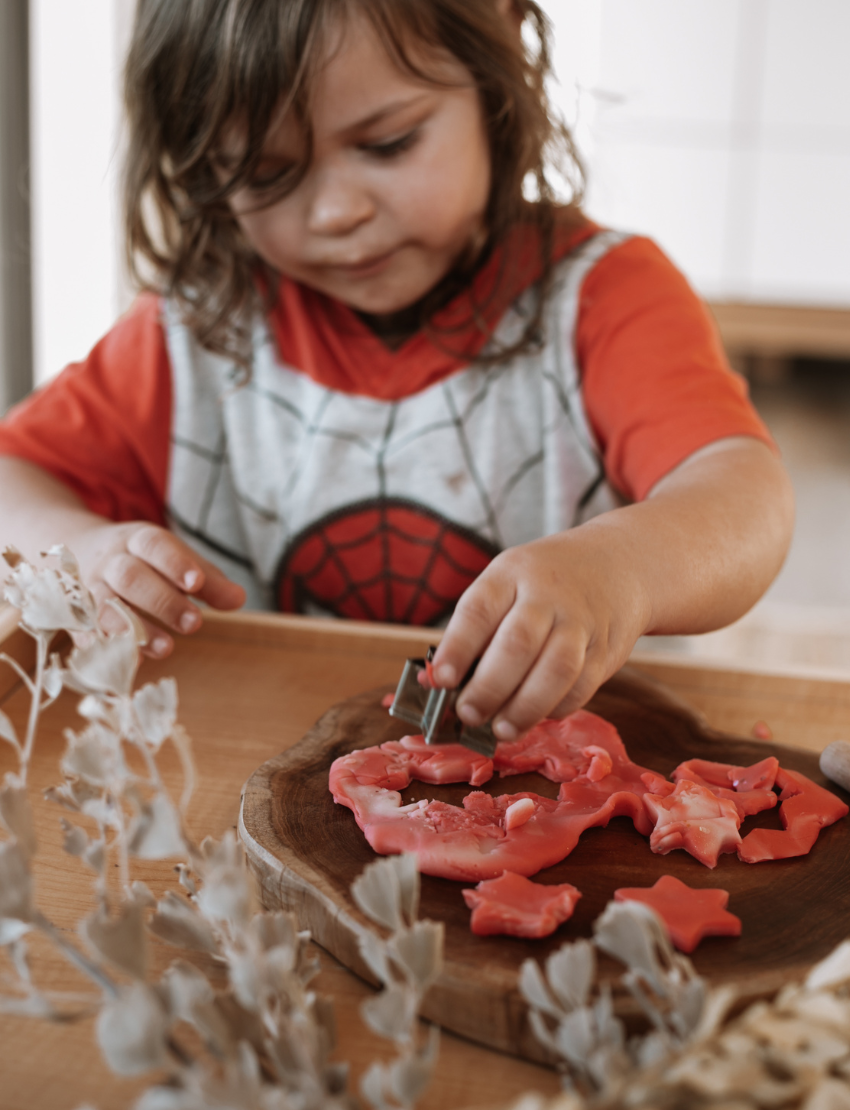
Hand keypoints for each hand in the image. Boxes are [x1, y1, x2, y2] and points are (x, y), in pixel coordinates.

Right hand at [73, 520, 245, 656]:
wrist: (75, 548)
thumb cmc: (144, 561)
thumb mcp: (175, 561)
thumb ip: (207, 581)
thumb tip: (238, 600)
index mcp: (138, 541)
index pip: (155, 545)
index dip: (174, 563)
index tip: (196, 582)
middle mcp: (111, 562)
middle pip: (131, 576)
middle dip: (162, 601)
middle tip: (194, 624)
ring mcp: (89, 587)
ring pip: (104, 605)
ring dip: (134, 628)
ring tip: (166, 649)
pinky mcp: (76, 615)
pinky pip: (83, 630)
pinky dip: (103, 647)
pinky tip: (128, 663)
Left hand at [430, 529, 650, 741]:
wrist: (618, 564)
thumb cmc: (544, 584)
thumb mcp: (506, 586)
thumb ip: (472, 632)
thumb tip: (432, 682)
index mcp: (511, 574)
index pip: (479, 610)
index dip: (457, 648)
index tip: (440, 680)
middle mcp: (547, 595)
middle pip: (517, 644)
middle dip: (488, 687)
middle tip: (468, 714)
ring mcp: (580, 623)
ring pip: (555, 669)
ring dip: (524, 707)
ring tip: (501, 729)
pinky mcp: (605, 651)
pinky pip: (581, 687)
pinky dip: (554, 708)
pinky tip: (534, 717)